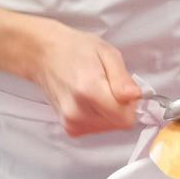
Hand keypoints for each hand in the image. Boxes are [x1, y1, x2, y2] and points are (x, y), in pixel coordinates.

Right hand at [17, 18, 140, 136]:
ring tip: (97, 91)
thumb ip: (122, 78)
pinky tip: (89, 100)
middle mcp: (77, 112)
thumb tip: (135, 96)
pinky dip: (99, 117)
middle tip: (109, 85)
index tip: (124, 89)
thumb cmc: (75, 50)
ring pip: (109, 127)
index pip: (126, 118)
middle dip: (121, 107)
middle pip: (118, 124)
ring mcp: (71, 123)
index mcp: (89, 91)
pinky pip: (97, 129)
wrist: (44, 55)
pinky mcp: (69, 128)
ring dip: (110, 113)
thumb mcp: (107, 53)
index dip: (131, 104)